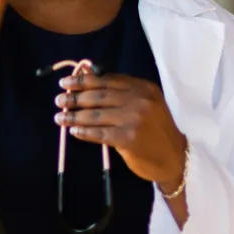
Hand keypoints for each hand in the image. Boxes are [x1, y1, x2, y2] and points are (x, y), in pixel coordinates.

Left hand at [53, 73, 186, 190]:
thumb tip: (87, 75)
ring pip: (96, 114)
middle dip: (75, 97)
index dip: (84, 81)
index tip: (66, 82)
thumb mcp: (145, 103)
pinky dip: (84, 132)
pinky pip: (100, 133)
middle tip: (59, 100)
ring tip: (60, 117)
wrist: (175, 158)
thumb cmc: (156, 130)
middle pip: (99, 96)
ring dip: (74, 116)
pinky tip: (73, 131)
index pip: (107, 80)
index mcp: (143, 88)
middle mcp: (140, 100)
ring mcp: (134, 119)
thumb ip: (121, 91)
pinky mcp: (129, 139)